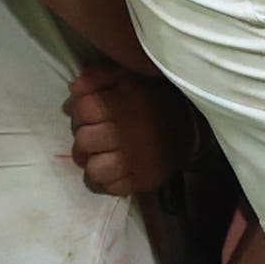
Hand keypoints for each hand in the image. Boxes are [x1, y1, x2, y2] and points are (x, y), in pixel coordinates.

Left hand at [64, 55, 175, 199]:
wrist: (191, 127)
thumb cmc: (152, 98)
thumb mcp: (127, 75)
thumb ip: (98, 75)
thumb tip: (73, 88)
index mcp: (125, 102)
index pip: (82, 109)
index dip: (80, 112)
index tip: (89, 115)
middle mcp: (130, 132)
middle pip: (83, 140)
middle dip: (84, 138)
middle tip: (95, 136)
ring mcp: (137, 160)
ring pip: (94, 169)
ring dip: (93, 163)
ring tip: (101, 156)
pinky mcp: (144, 180)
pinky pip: (110, 188)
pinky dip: (106, 181)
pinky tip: (113, 170)